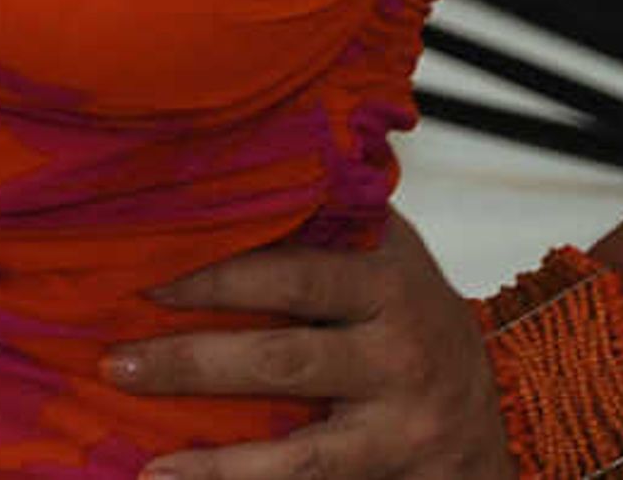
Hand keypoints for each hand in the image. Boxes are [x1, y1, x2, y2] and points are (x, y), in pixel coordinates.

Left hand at [106, 217, 512, 478]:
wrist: (505, 403)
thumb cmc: (412, 312)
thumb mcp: (382, 250)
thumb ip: (318, 217)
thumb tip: (210, 173)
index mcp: (386, 274)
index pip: (293, 269)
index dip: (217, 270)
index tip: (144, 270)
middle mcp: (399, 348)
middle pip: (284, 358)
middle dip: (194, 361)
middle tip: (117, 359)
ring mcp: (400, 422)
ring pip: (298, 446)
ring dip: (213, 455)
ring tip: (148, 457)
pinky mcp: (391, 473)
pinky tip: (174, 479)